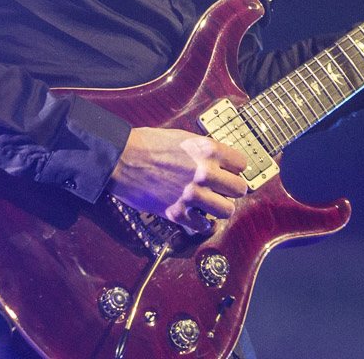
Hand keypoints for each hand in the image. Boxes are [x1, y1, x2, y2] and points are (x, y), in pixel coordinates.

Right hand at [107, 126, 248, 234]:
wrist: (121, 158)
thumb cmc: (148, 144)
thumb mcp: (183, 137)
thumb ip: (204, 149)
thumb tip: (220, 159)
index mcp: (207, 150)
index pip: (242, 163)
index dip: (236, 168)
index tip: (231, 171)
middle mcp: (204, 173)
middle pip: (239, 188)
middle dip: (233, 189)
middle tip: (226, 189)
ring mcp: (191, 194)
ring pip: (227, 210)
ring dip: (221, 208)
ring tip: (215, 204)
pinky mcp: (177, 212)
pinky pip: (203, 226)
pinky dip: (203, 224)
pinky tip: (200, 218)